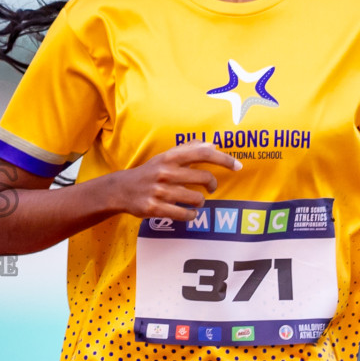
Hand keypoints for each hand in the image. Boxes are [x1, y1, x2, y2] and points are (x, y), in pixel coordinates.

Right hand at [103, 141, 240, 220]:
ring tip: (195, 201)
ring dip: (200, 202)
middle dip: (212, 185)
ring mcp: (160, 191)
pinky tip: (188, 213)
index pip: (202, 154)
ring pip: (197, 199)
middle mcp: (165, 172)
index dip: (223, 159)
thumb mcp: (165, 157)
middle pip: (204, 178)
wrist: (121, 190)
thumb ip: (188, 150)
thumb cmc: (149, 172)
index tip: (238, 166)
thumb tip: (212, 144)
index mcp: (169, 157)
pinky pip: (185, 215)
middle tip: (210, 188)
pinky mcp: (155, 208)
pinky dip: (191, 216)